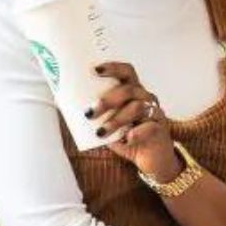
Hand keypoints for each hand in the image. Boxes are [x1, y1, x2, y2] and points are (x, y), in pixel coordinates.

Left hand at [87, 61, 179, 177]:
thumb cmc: (127, 136)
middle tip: (89, 113)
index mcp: (132, 91)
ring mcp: (155, 112)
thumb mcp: (108, 124)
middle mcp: (145, 97)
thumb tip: (65, 106)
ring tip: (101, 132)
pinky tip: (126, 139)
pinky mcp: (160, 128)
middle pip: (128, 89)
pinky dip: (136, 132)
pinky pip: (149, 126)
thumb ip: (95, 115)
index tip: (95, 69)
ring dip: (115, 120)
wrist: (152, 159)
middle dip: (107, 100)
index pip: (126, 71)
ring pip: (137, 107)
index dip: (113, 67)